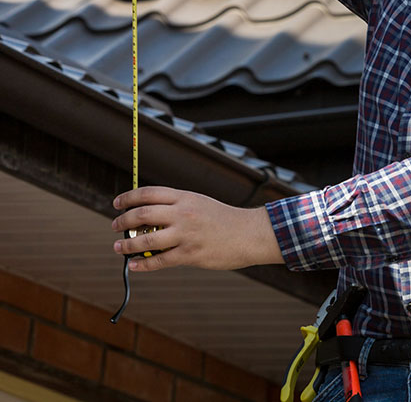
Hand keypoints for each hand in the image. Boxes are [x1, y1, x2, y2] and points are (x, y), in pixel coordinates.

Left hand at [111, 186, 283, 272]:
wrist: (249, 233)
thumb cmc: (224, 219)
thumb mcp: (200, 204)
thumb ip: (177, 208)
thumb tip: (148, 217)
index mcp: (186, 197)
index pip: (149, 193)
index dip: (129, 197)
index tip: (117, 203)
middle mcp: (184, 213)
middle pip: (143, 214)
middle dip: (123, 221)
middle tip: (115, 226)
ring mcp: (186, 234)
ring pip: (146, 239)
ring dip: (127, 245)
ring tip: (118, 248)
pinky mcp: (190, 254)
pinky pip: (159, 261)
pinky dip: (143, 264)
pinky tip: (133, 265)